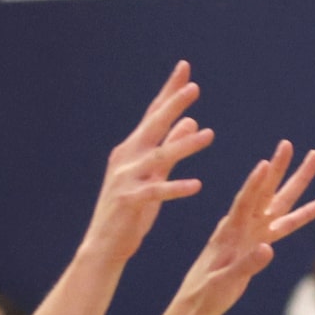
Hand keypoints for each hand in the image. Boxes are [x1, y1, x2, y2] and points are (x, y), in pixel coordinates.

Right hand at [79, 62, 217, 267]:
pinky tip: (197, 185)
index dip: (170, 91)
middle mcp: (126, 158)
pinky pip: (157, 192)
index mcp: (132, 149)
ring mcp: (126, 179)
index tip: (185, 68)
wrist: (104, 245)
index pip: (154, 114)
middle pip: (153, 126)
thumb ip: (171, 148)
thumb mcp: (155, 175)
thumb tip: (190, 120)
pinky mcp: (130, 202)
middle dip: (173, 105)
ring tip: (209, 135)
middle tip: (194, 87)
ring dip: (184, 145)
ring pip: (159, 157)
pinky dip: (176, 187)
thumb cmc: (131, 211)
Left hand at [164, 139, 314, 314]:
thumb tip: (270, 249)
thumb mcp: (223, 282)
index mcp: (230, 232)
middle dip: (279, 169)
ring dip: (296, 182)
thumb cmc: (206, 293)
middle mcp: (244, 226)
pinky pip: (286, 226)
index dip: (254, 184)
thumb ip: (247, 265)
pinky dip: (303, 214)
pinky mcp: (260, 243)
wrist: (198, 301)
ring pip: (280, 202)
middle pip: (266, 192)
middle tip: (290, 144)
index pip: (244, 203)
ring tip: (313, 159)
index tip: (264, 163)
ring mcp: (254, 233)